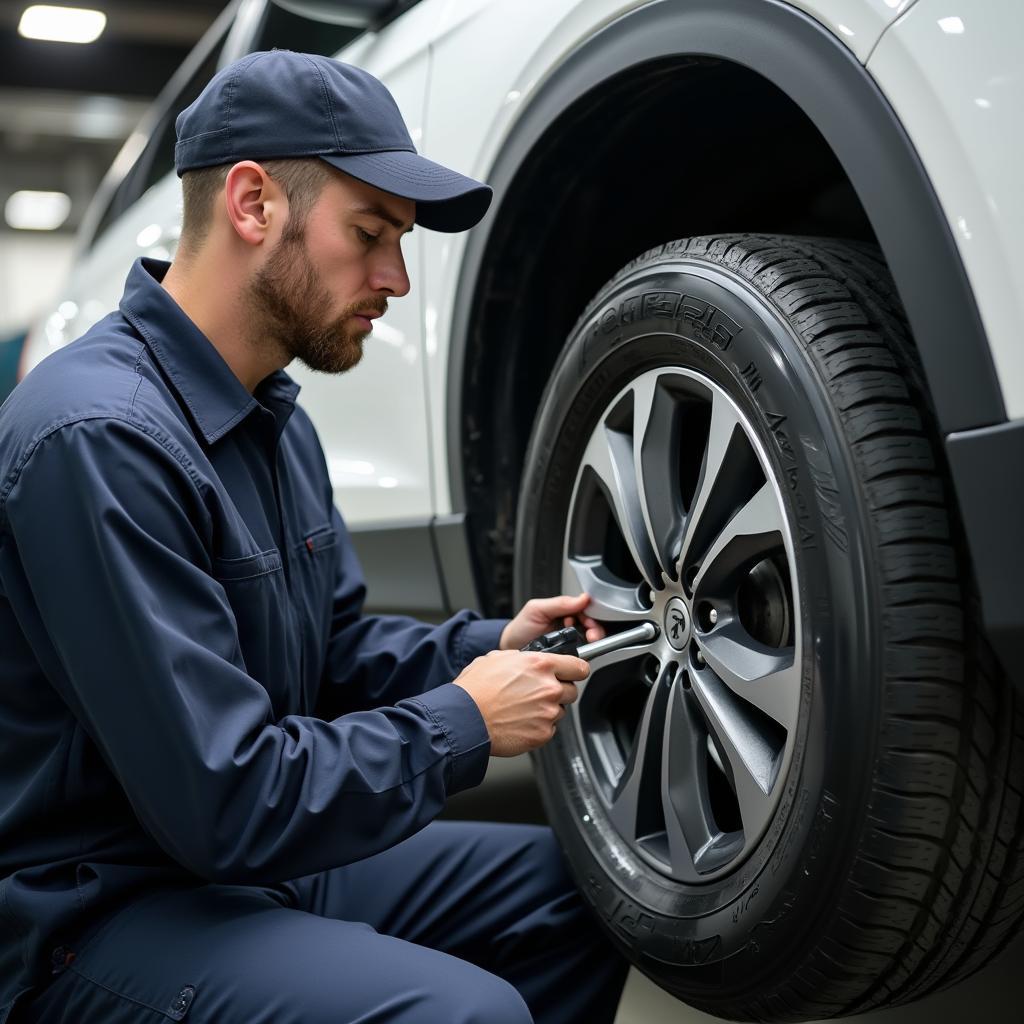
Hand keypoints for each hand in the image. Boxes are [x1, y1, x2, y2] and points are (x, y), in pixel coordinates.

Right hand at [452, 649, 588, 755]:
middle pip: (572, 690)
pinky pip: (549, 729)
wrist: (465, 719)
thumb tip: (529, 660)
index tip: (573, 673)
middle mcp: (549, 688)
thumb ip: (523, 658)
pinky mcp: (543, 734)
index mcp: (541, 665)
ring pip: (560, 710)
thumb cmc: (476, 689)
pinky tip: (520, 721)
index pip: (579, 666)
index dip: (575, 669)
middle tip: (538, 693)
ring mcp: (547, 713)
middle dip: (559, 691)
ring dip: (547, 709)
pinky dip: (538, 726)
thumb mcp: (497, 658)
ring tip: (523, 709)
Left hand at [499, 592, 605, 650]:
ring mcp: (570, 641)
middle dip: (595, 630)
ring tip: (583, 643)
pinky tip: (576, 652)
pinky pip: (581, 654)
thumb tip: (583, 598)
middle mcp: (570, 625)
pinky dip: (582, 653)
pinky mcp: (568, 655)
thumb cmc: (520, 629)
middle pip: (592, 625)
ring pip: (590, 640)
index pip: (587, 609)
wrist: (510, 649)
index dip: (592, 617)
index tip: (591, 624)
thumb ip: (560, 603)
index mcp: (565, 610)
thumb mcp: (537, 609)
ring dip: (590, 642)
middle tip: (591, 636)